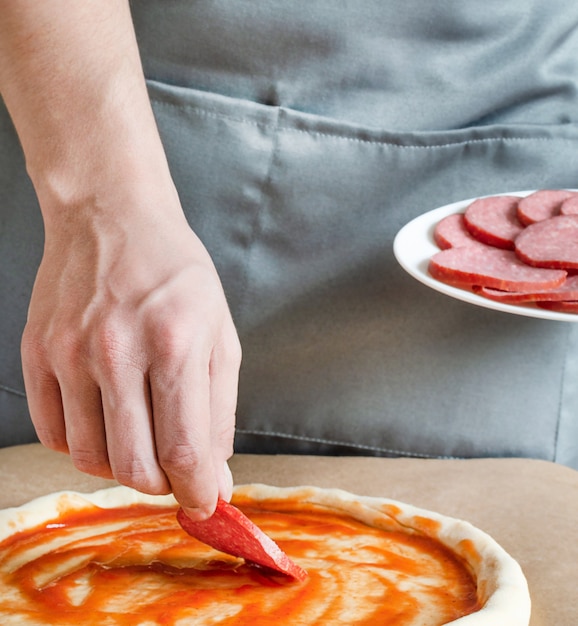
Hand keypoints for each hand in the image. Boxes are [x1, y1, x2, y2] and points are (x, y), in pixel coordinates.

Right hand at [21, 201, 240, 519]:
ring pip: (89, 458)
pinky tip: (106, 422)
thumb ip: (219, 410)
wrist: (111, 218)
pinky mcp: (37, 353)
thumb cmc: (175, 275)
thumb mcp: (218, 333)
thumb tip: (216, 472)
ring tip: (142, 440)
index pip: (183, 449)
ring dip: (123, 467)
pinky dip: (84, 445)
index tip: (205, 501)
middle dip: (162, 486)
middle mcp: (116, 352)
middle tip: (174, 474)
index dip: (198, 489)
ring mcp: (69, 353)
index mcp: (174, 343)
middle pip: (134, 466)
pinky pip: (54, 433)